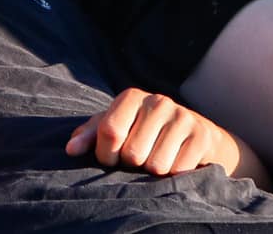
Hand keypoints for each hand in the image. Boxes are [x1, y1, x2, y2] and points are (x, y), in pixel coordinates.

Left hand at [67, 89, 242, 176]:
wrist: (197, 136)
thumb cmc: (146, 132)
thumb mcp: (117, 128)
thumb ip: (91, 136)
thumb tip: (70, 149)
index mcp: (131, 97)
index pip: (110, 131)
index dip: (106, 155)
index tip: (111, 160)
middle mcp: (158, 101)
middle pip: (133, 153)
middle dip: (133, 165)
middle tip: (140, 158)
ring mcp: (183, 117)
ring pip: (156, 165)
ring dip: (154, 172)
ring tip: (158, 159)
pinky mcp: (202, 136)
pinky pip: (179, 170)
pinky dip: (175, 175)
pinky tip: (177, 162)